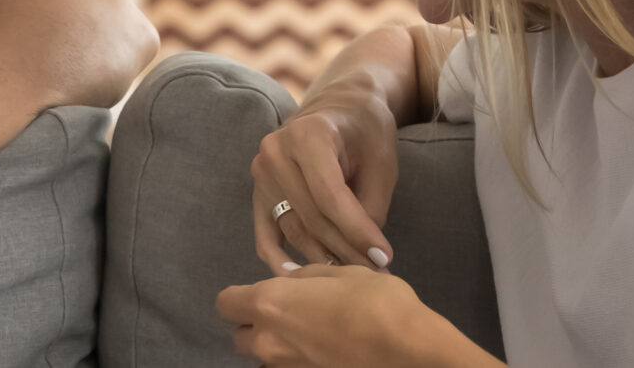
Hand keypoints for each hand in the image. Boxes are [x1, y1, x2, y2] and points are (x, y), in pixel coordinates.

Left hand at [215, 265, 476, 367]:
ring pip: (264, 358)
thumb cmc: (374, 301)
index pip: (226, 303)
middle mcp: (268, 341)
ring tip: (308, 335)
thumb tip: (291, 280)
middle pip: (240, 337)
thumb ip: (306, 278)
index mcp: (269, 303)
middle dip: (255, 325)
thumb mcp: (341, 273)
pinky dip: (296, 360)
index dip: (239, 297)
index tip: (260, 292)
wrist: (407, 350)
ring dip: (275, 346)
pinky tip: (323, 351)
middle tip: (286, 314)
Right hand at [252, 89, 398, 273]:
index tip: (385, 256)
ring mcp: (260, 173)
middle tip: (376, 273)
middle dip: (346, 249)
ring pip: (294, 229)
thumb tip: (363, 254)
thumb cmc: (365, 131)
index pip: (330, 196)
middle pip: (312, 217)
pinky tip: (299, 280)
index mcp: (307, 135)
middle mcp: (275, 152)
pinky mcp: (257, 193)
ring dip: (324, 258)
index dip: (357, 231)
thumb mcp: (380, 161)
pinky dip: (280, 259)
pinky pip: (266, 234)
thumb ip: (370, 206)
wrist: (340, 107)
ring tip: (354, 276)